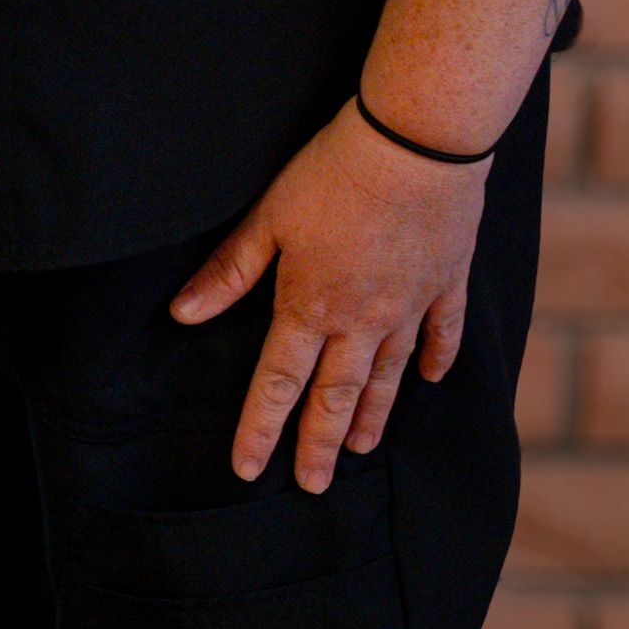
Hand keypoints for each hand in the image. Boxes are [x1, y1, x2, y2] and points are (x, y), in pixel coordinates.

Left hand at [171, 102, 488, 490]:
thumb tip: (183, 313)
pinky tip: (428, 379)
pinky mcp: (446, 281)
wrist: (417, 143)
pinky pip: (442, 332)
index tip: (249, 470)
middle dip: (320, 444)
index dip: (260, 429)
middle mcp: (362, 319)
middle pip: (336, 395)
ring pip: (387, 374)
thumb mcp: (268, 217)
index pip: (277, 383)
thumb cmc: (334, 173)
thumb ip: (229, 271)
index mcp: (310, 306)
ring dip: (372, 414)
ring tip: (361, 449)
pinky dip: (435, 359)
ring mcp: (409, 304)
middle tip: (314, 485)